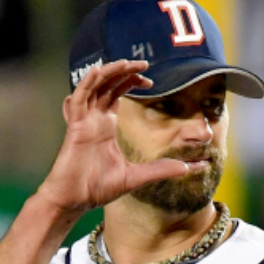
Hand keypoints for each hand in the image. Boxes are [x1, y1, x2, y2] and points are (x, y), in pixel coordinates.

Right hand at [36, 60, 188, 214]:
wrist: (75, 201)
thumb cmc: (97, 189)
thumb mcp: (136, 177)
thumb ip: (161, 170)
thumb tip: (188, 169)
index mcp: (106, 127)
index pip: (117, 93)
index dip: (131, 82)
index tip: (150, 80)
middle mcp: (94, 120)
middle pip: (107, 84)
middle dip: (124, 71)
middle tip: (143, 63)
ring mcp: (84, 122)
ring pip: (93, 87)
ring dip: (109, 71)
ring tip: (126, 62)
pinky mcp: (75, 128)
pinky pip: (78, 100)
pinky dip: (86, 84)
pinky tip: (97, 72)